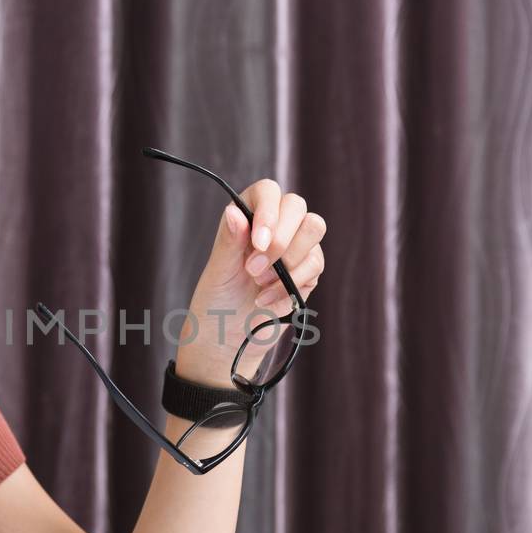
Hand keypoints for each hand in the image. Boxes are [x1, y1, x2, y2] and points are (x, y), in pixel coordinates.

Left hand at [176, 180, 325, 387]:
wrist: (230, 340)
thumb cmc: (217, 302)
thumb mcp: (218, 271)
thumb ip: (229, 241)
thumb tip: (233, 212)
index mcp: (247, 217)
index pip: (268, 192)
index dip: (268, 212)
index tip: (257, 242)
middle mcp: (274, 226)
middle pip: (297, 206)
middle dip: (280, 240)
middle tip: (254, 271)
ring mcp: (295, 247)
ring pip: (315, 228)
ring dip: (289, 260)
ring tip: (260, 284)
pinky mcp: (308, 271)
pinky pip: (315, 265)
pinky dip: (291, 286)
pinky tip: (267, 302)